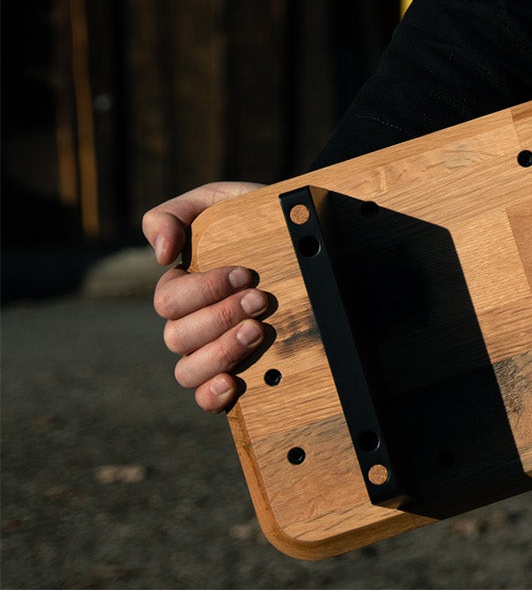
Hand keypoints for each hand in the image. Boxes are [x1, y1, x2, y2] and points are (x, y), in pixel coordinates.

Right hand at [143, 180, 272, 411]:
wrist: (306, 232)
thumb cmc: (256, 216)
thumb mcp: (219, 200)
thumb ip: (176, 214)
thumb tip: (158, 254)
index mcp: (184, 286)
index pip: (169, 300)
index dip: (204, 290)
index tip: (247, 274)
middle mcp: (192, 322)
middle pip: (178, 336)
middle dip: (221, 317)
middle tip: (260, 300)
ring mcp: (211, 349)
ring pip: (188, 370)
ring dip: (220, 353)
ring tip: (257, 331)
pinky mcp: (234, 370)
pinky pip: (204, 398)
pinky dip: (211, 395)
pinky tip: (231, 384)